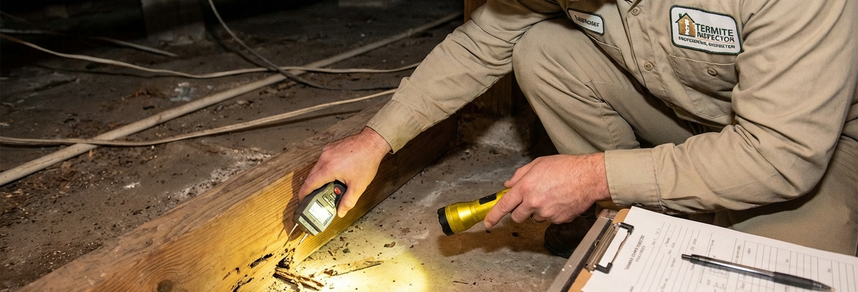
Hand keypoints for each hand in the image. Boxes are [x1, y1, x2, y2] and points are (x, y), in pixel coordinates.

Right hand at [298, 127, 390, 217]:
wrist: (373, 142)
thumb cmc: (367, 160)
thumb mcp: (358, 186)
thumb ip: (348, 201)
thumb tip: (341, 211)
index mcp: (329, 168)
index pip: (310, 184)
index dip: (304, 193)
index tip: (302, 200)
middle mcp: (325, 158)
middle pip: (311, 176)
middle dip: (311, 187)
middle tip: (316, 197)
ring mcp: (327, 151)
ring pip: (317, 167)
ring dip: (319, 177)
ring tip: (328, 186)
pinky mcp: (331, 147)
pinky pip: (323, 160)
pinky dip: (325, 168)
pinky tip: (335, 174)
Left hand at [483, 153, 610, 227]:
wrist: (589, 177)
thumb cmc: (566, 167)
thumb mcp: (538, 164)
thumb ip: (520, 175)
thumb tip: (509, 184)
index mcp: (526, 187)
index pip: (504, 206)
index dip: (494, 216)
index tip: (488, 222)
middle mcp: (534, 202)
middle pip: (517, 217)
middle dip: (519, 211)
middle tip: (529, 201)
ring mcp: (547, 213)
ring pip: (535, 217)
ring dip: (538, 210)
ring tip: (551, 195)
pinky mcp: (558, 219)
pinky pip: (550, 219)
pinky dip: (552, 212)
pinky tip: (560, 200)